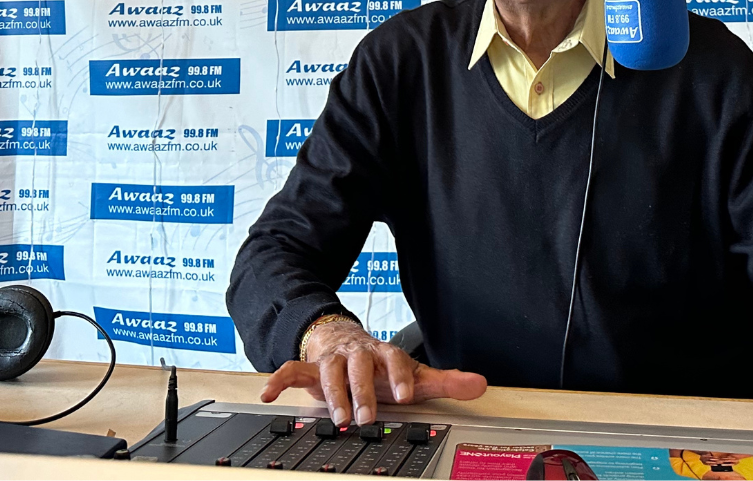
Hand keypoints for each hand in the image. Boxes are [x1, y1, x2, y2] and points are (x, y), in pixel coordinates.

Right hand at [260, 320, 485, 426]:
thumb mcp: (414, 373)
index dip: (400, 376)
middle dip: (363, 390)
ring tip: (338, 415)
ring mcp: (334, 360)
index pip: (395, 360)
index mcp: (386, 355)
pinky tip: (270, 392)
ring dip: (332, 393)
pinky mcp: (310, 368)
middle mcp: (359, 354)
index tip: (405, 394)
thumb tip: (480, 384)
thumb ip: (445, 381)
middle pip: (360, 366)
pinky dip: (280, 378)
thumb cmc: (381, 365)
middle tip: (367, 415)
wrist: (345, 340)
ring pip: (330, 371)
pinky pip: (292, 370)